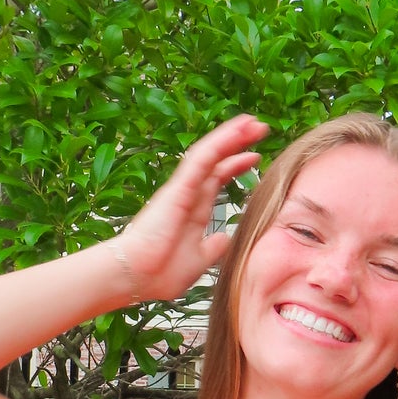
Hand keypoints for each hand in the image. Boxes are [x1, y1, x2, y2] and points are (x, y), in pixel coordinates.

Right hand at [118, 115, 266, 301]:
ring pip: (210, 153)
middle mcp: (188, 195)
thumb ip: (213, 248)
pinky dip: (220, 141)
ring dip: (232, 135)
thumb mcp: (198, 260)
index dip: (235, 166)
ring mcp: (183, 188)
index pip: (217, 180)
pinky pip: (202, 158)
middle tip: (260, 129)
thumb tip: (225, 239)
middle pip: (216, 161)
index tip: (255, 158)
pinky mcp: (179, 186)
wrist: (136, 276)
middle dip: (238, 144)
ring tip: (254, 122)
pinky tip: (237, 129)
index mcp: (193, 211)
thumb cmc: (159, 272)